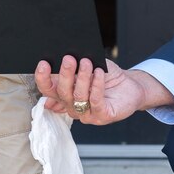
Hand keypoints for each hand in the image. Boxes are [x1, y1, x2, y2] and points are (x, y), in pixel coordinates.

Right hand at [35, 56, 169, 124]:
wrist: (130, 86)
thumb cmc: (107, 76)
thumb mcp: (89, 66)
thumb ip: (75, 66)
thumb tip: (62, 57)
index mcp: (66, 95)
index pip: (48, 90)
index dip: (43, 78)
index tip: (43, 63)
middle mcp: (73, 107)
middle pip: (62, 93)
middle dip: (65, 75)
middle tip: (69, 59)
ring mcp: (87, 114)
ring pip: (78, 97)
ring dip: (83, 77)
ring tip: (87, 63)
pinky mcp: (102, 116)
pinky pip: (95, 100)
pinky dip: (96, 85)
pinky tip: (99, 72)